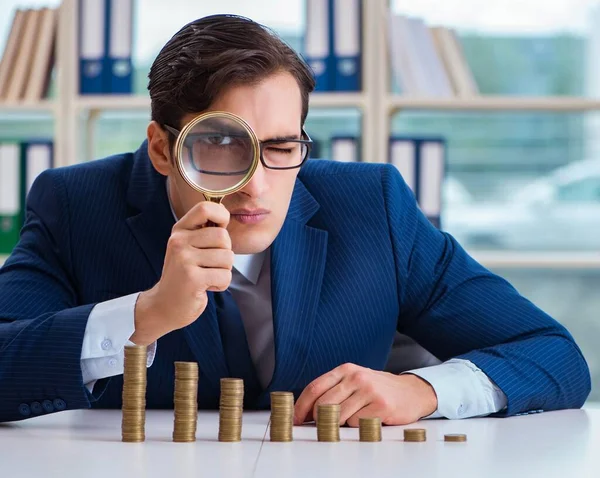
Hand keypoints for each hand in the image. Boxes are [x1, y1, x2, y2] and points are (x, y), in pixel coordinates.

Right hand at [131, 201, 233, 344]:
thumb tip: (225, 215)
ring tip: (207, 276)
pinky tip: (206, 287)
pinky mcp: (192, 278)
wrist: (164, 305)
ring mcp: (184, 259)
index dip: (222, 216)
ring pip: (227, 257)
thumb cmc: (183, 276)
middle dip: (225, 253)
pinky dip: (221, 284)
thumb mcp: (188, 247)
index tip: (220, 229)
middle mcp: (179, 241)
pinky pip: (225, 276)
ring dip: (223, 271)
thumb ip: (205, 232)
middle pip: (223, 236)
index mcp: (180, 230)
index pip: (205, 208)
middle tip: (210, 265)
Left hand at [293, 363, 437, 426]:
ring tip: (351, 419)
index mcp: (346, 369)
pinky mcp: (380, 405)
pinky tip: (366, 419)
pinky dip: (356, 426)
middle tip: (320, 426)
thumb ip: (334, 389)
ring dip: (340, 424)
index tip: (295, 419)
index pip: (315, 387)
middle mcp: (356, 377)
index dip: (301, 406)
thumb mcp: (355, 380)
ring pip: (338, 415)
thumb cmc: (378, 389)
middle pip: (323, 403)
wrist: (411, 392)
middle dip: (317, 419)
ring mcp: (369, 390)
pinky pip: (356, 423)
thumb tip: (306, 410)